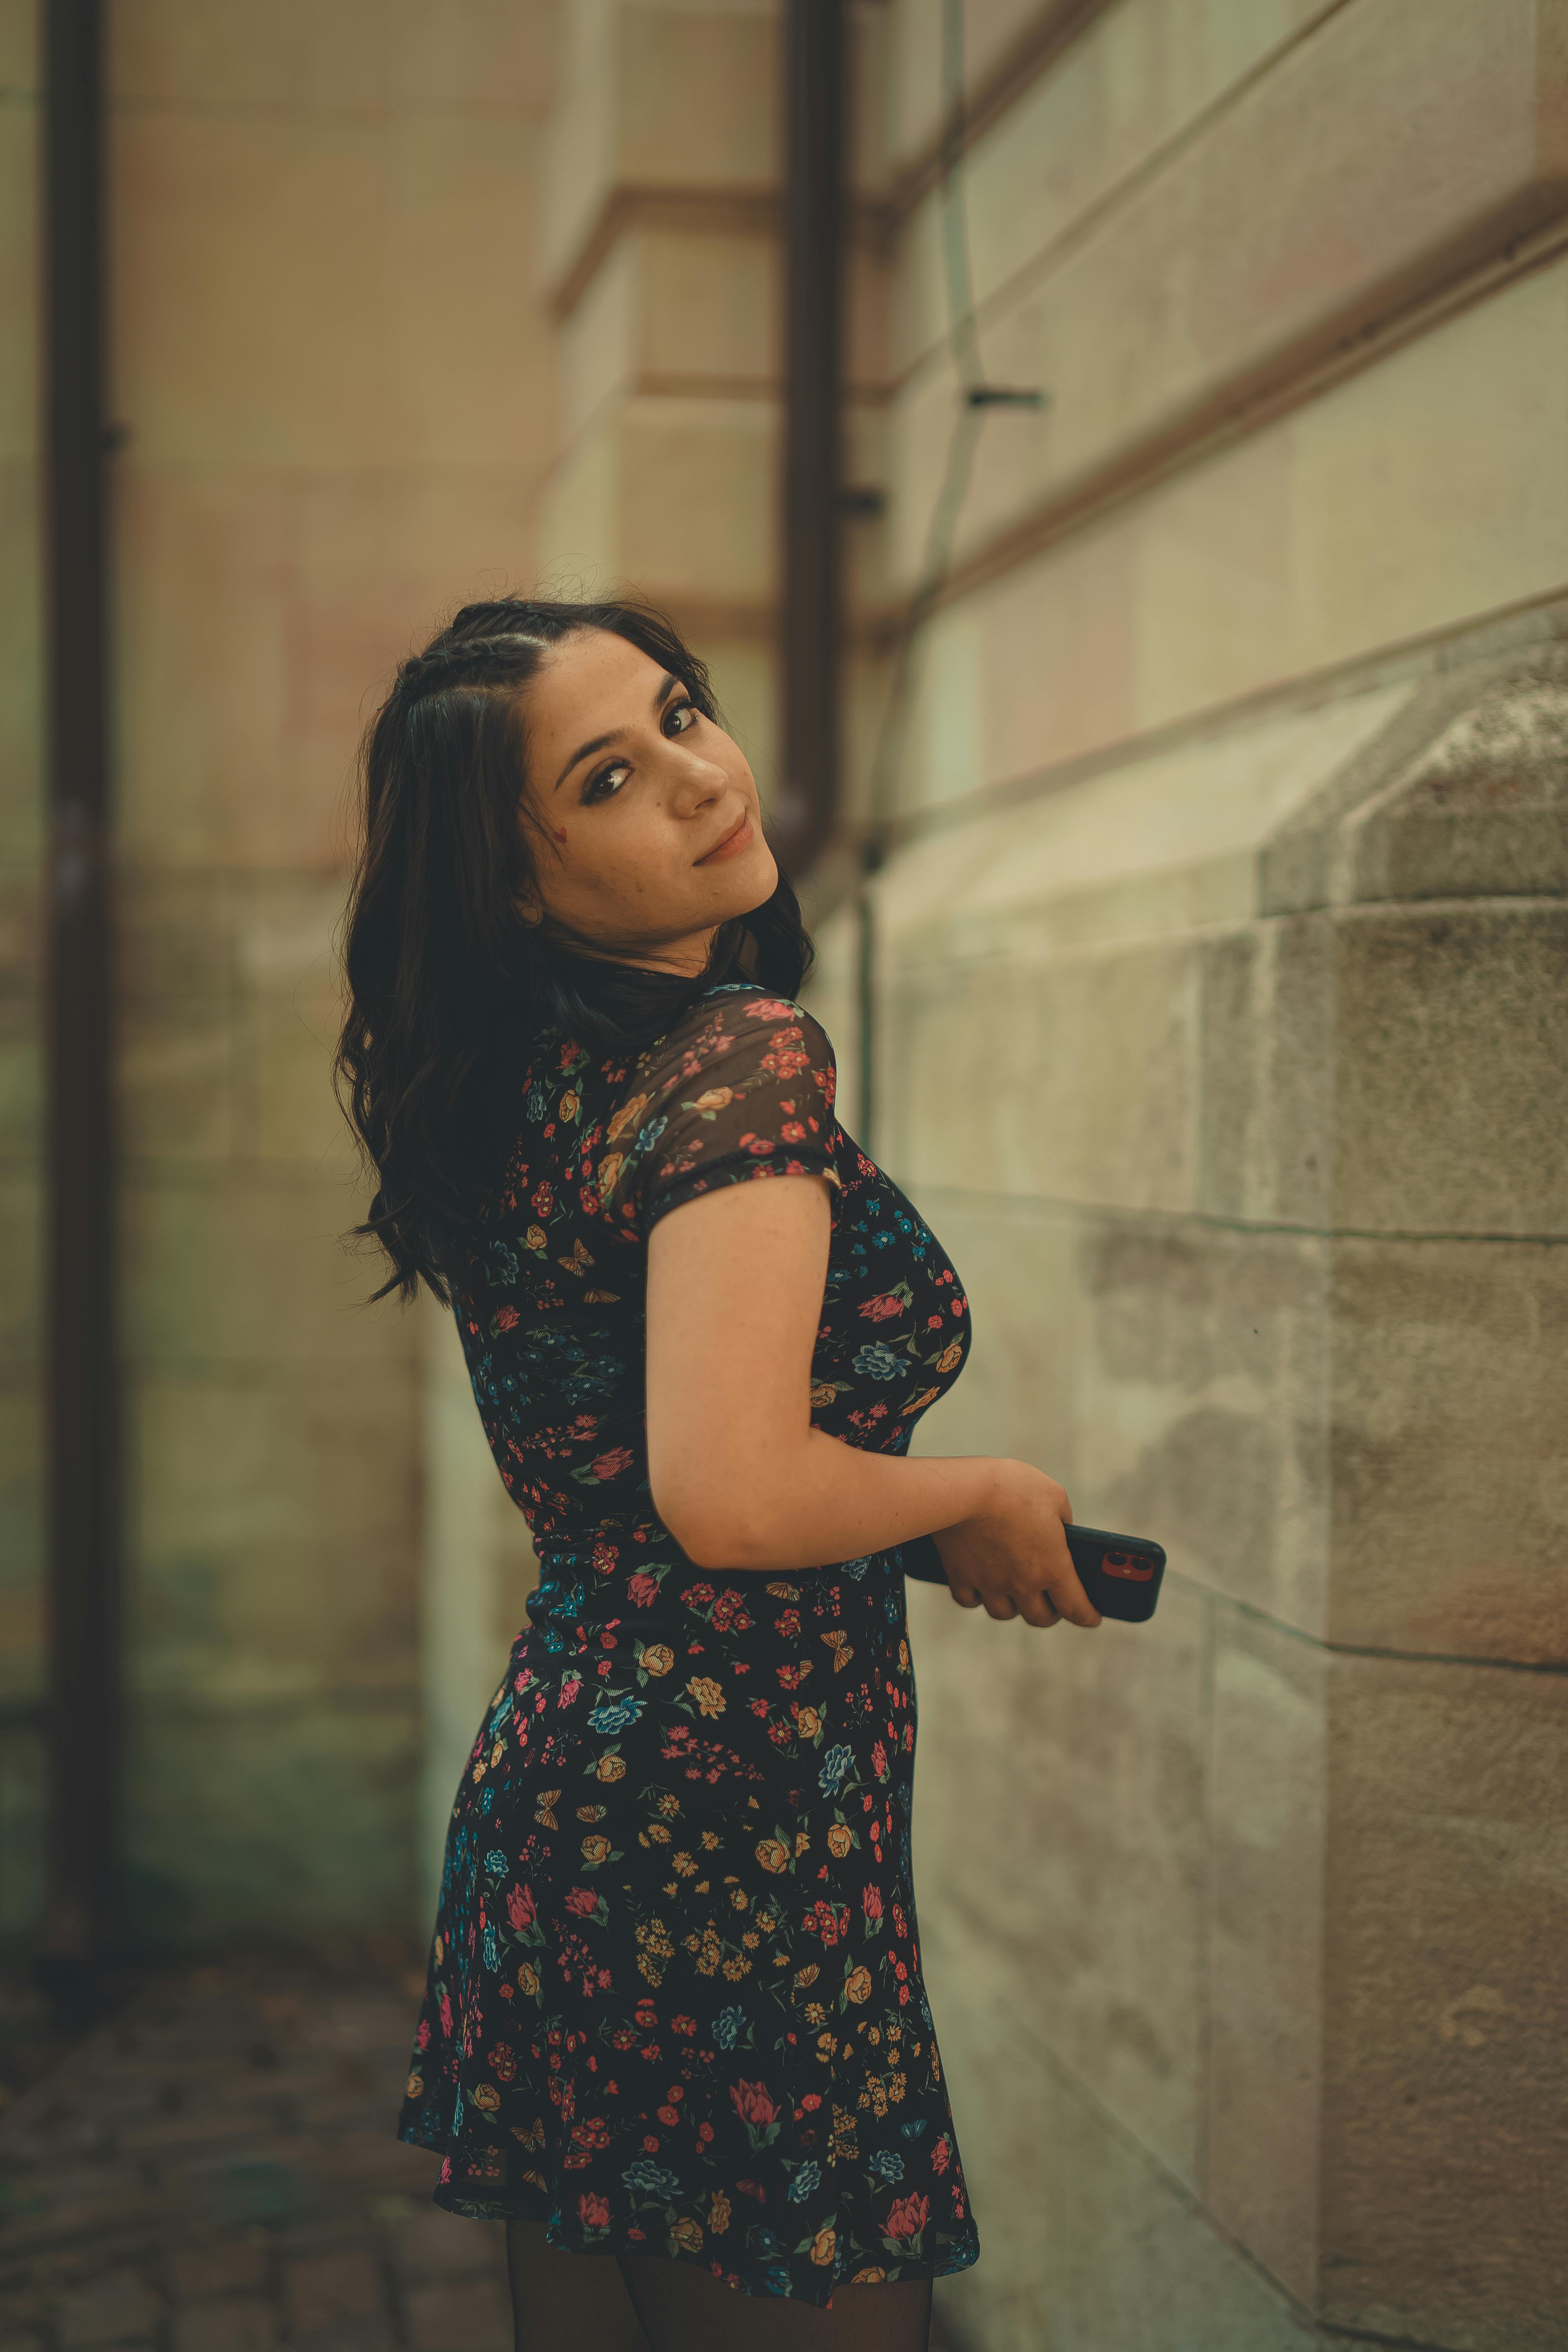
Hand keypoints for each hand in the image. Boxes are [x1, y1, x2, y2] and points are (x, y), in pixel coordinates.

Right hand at [933, 1461, 1100, 1628]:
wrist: (965, 1488)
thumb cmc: (1014, 1487)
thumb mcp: (1054, 1496)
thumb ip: (1062, 1520)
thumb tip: (1060, 1530)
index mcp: (1052, 1567)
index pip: (1076, 1607)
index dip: (1087, 1617)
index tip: (1091, 1619)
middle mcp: (1023, 1583)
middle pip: (1039, 1618)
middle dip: (1049, 1613)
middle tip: (1051, 1603)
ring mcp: (990, 1584)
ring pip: (1004, 1613)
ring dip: (1014, 1606)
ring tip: (1015, 1594)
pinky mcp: (961, 1576)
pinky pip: (970, 1600)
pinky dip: (977, 1597)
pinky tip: (981, 1587)